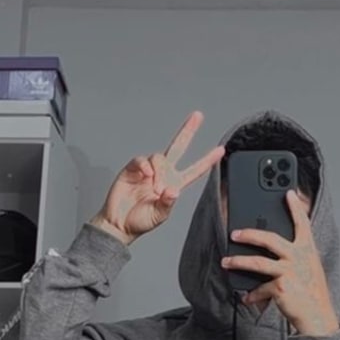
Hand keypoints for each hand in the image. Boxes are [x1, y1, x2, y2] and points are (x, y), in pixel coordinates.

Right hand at [91, 111, 224, 245]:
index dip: (207, 160)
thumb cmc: (140, 221)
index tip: (221, 150)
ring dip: (159, 171)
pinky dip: (145, 166)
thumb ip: (167, 203)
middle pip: (178, 147)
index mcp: (174, 185)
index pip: (194, 170)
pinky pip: (141, 160)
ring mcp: (148, 170)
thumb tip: (172, 191)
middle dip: (188, 131)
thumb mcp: (159, 216)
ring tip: (154, 188)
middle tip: (198, 116)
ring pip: (159, 157)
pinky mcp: (133, 169)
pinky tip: (146, 175)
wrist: (119, 224)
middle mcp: (163, 174)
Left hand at [221, 189, 339, 335]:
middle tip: (234, 233)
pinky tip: (246, 297)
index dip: (296, 207)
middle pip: (269, 239)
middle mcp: (299, 257)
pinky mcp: (280, 287)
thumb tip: (269, 248)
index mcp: (307, 249)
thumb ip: (295, 255)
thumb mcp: (308, 268)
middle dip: (249, 234)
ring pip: (257, 262)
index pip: (302, 223)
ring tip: (226, 262)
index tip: (288, 193)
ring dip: (238, 262)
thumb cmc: (312, 291)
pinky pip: (260, 288)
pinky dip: (252, 294)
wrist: (318, 316)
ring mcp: (289, 271)